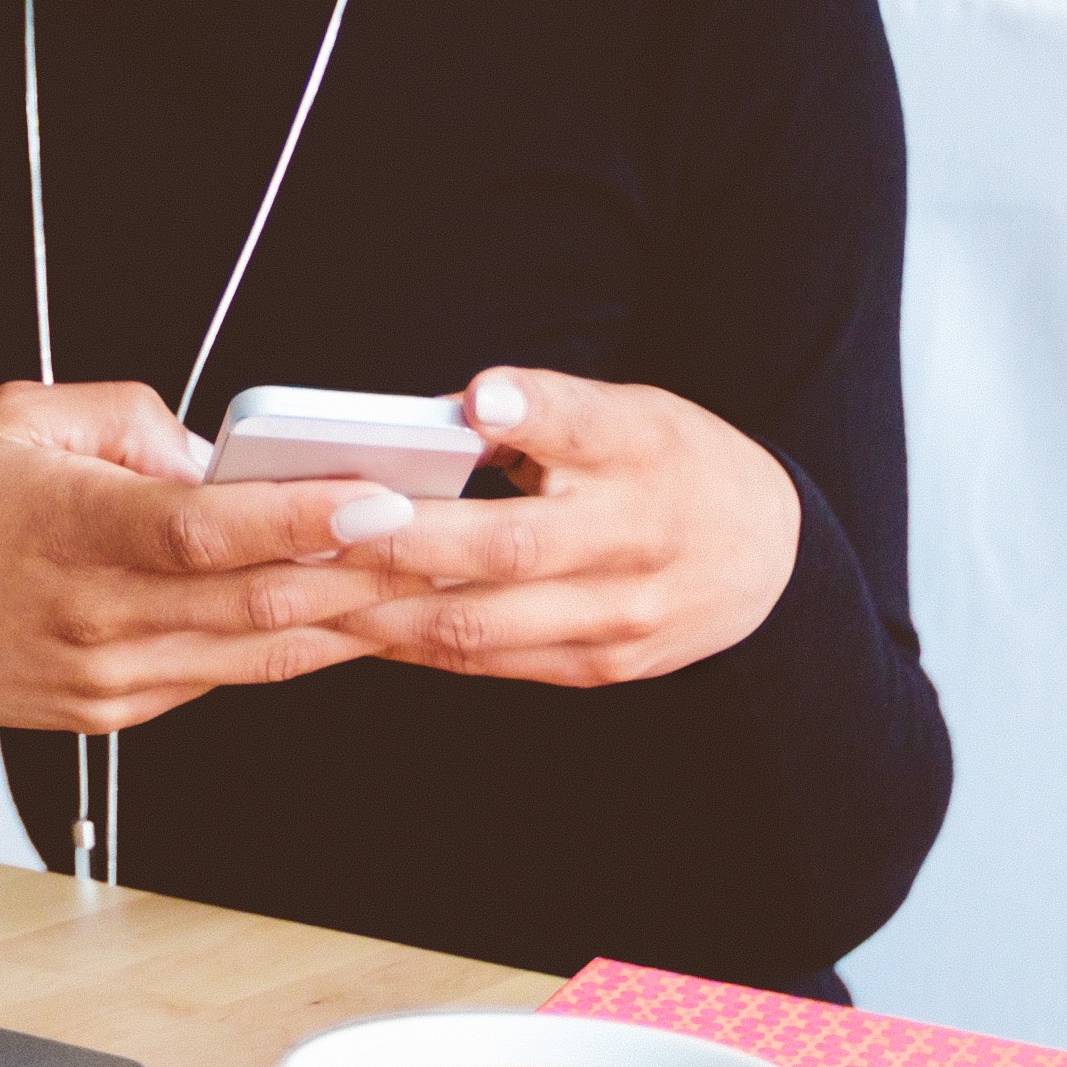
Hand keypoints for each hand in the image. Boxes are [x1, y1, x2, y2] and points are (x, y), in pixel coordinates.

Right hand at [0, 380, 432, 732]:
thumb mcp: (20, 415)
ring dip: (354, 619)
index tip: (381, 502)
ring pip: (261, 651)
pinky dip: (298, 644)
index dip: (301, 520)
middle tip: (453, 542)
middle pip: (256, 602)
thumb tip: (221, 456)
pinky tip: (353, 615)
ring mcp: (114, 679)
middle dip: (367, 575)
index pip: (205, 534)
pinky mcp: (121, 711)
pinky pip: (231, 675)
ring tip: (434, 583)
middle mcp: (98, 620)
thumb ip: (131, 422)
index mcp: (71, 534)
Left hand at [327, 367, 800, 684]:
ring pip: (479, 622)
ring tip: (299, 591)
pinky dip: (410, 644)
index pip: (584, 424)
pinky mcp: (598, 667)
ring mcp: (617, 618)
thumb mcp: (627, 412)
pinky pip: (485, 661)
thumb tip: (462, 403)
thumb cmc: (669, 466)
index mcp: (642, 452)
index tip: (475, 398)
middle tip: (307, 528)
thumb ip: (546, 409)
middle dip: (395, 544)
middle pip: (506, 546)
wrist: (767, 561)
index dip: (528, 412)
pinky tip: (351, 625)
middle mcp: (636, 539)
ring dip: (378, 610)